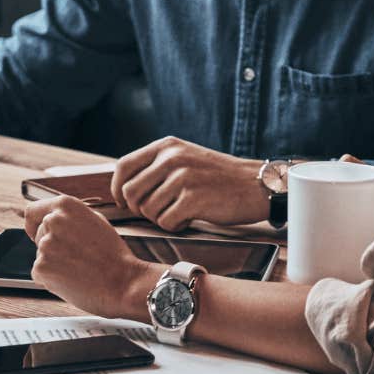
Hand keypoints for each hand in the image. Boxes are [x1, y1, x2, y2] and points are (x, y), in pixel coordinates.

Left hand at [25, 196, 160, 318]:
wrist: (123, 283)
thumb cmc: (113, 255)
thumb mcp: (95, 222)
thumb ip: (70, 217)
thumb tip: (51, 218)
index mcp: (65, 205)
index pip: (32, 211)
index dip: (34, 224)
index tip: (37, 232)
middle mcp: (52, 221)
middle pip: (38, 235)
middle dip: (51, 247)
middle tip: (76, 257)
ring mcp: (45, 244)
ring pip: (40, 256)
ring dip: (54, 264)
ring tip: (78, 269)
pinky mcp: (42, 267)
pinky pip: (39, 274)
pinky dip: (51, 279)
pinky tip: (72, 279)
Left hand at [110, 136, 268, 229]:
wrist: (255, 185)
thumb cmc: (218, 177)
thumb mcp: (185, 157)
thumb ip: (157, 165)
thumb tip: (123, 186)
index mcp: (166, 146)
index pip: (123, 166)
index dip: (117, 188)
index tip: (123, 202)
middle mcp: (171, 158)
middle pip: (130, 192)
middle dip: (139, 209)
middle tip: (157, 213)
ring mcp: (182, 178)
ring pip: (147, 210)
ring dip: (160, 219)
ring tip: (179, 213)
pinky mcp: (193, 199)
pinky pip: (165, 222)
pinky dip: (174, 226)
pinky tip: (188, 220)